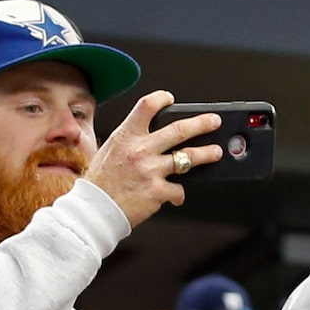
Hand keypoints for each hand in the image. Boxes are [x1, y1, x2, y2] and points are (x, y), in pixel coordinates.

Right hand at [81, 91, 220, 227]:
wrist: (94, 211)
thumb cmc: (100, 183)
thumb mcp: (110, 151)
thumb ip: (131, 142)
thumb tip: (153, 139)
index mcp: (126, 136)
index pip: (147, 106)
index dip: (161, 98)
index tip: (170, 99)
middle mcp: (140, 150)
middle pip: (179, 130)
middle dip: (201, 124)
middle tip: (214, 121)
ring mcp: (151, 171)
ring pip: (188, 158)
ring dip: (206, 154)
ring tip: (215, 152)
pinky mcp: (158, 192)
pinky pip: (178, 190)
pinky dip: (179, 194)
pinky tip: (176, 196)